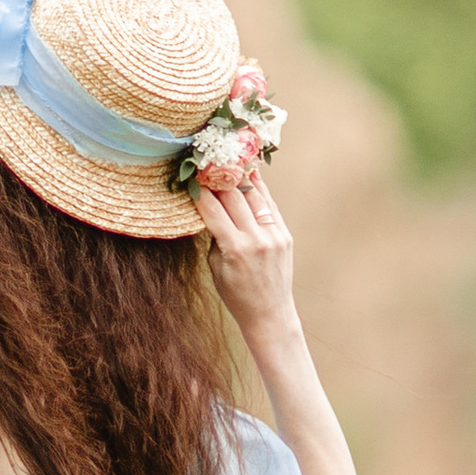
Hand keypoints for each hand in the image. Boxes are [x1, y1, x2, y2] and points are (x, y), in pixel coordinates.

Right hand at [196, 170, 297, 344]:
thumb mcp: (216, 269)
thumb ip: (215, 238)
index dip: (199, 193)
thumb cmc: (236, 295)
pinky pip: (270, 206)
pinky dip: (260, 190)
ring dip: (240, 178)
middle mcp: (257, 239)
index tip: (190, 178)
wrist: (270, 313)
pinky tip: (251, 175)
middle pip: (234, 198)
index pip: (213, 211)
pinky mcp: (285, 235)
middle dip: (218, 180)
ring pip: (254, 197)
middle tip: (207, 164)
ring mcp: (274, 236)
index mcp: (235, 249)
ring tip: (229, 161)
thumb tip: (212, 208)